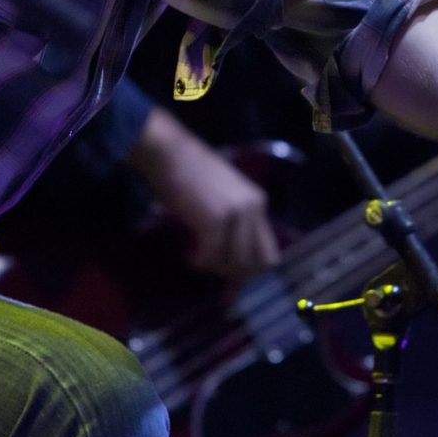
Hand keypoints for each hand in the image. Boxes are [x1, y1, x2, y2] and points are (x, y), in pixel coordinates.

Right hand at [125, 108, 279, 280]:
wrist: (169, 153)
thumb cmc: (188, 175)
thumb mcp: (220, 200)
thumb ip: (232, 230)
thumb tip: (231, 273)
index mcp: (258, 202)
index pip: (269, 253)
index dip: (250, 272)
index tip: (231, 283)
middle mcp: (254, 207)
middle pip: (255, 263)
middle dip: (233, 275)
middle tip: (210, 272)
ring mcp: (237, 213)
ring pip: (234, 262)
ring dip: (214, 268)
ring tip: (196, 258)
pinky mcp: (216, 219)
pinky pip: (212, 256)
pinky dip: (199, 261)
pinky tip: (188, 254)